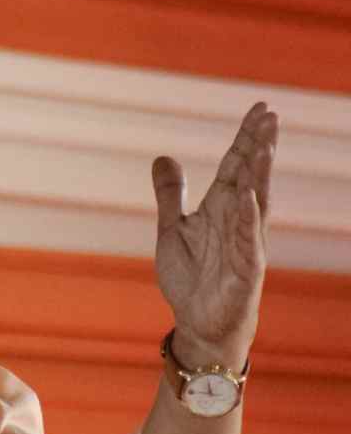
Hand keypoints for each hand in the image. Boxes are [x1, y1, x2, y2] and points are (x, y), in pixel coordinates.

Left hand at [152, 103, 277, 370]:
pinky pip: (246, 240)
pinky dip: (246, 218)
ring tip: (264, 145)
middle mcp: (238, 222)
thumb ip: (170, 194)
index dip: (246, 138)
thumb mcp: (172, 229)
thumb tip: (164, 156)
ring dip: (259, 174)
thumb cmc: (191, 278)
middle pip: (251, 177)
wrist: (197, 324)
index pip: (237, 166)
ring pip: (255, 203)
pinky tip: (248, 195)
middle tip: (269, 115)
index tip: (259, 109)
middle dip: (259, 146)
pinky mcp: (245, 270)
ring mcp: (245, 244)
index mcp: (221, 209)